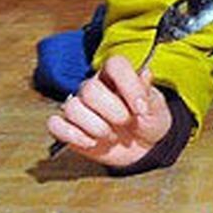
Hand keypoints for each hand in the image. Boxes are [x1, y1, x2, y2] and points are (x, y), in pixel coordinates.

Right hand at [46, 55, 172, 167]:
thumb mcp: (157, 109)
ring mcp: (79, 107)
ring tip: (111, 135)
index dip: (128, 85)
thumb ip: (149, 93)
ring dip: (96, 127)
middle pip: (90, 89)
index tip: (140, 107)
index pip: (114, 64)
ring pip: (72, 107)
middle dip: (113, 111)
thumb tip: (144, 74)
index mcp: (117, 76)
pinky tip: (92, 142)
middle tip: (126, 122)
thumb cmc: (149, 122)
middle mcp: (95, 87)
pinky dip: (73, 136)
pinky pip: (55, 124)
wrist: (142, 148)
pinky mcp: (67, 127)